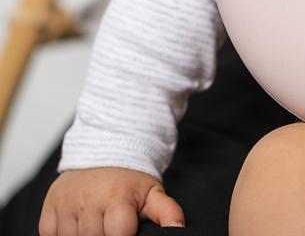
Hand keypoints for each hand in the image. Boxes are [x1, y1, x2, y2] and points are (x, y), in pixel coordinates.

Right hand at [40, 167, 184, 235]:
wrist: (103, 152)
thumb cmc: (128, 179)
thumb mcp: (151, 192)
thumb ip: (166, 211)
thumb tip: (178, 228)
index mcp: (117, 199)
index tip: (125, 230)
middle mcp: (88, 203)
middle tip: (110, 225)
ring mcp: (66, 207)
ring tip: (96, 225)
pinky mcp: (48, 211)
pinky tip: (77, 226)